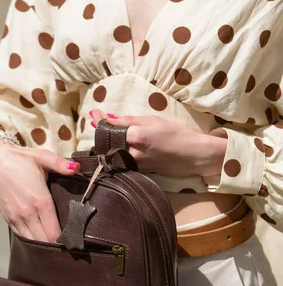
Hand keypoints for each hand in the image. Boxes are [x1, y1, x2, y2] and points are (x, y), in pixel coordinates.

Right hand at [0, 142, 79, 241]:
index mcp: (40, 201)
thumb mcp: (43, 157)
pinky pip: (22, 236)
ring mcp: (16, 218)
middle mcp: (28, 213)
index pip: (54, 232)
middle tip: (66, 243)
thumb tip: (77, 168)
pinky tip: (39, 236)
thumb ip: (61, 164)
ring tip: (53, 241)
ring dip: (42, 243)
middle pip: (44, 241)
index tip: (73, 241)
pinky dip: (31, 238)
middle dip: (55, 244)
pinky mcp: (8, 219)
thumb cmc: (21, 160)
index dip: (65, 240)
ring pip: (32, 241)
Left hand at [90, 109, 226, 177]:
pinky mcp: (138, 171)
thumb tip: (108, 118)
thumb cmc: (176, 134)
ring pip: (114, 153)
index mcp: (136, 136)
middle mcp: (133, 152)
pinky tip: (121, 146)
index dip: (100, 121)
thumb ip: (129, 120)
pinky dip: (118, 153)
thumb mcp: (153, 120)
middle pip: (108, 143)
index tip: (93, 113)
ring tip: (110, 135)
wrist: (192, 155)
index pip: (110, 128)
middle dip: (103, 134)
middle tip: (101, 123)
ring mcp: (135, 164)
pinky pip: (122, 161)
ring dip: (109, 144)